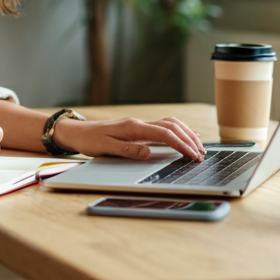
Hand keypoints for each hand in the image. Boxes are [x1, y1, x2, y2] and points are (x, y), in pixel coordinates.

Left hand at [53, 116, 204, 161]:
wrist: (78, 132)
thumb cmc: (90, 141)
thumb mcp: (106, 148)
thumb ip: (127, 150)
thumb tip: (148, 153)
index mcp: (134, 127)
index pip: (165, 133)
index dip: (181, 144)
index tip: (192, 155)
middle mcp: (139, 123)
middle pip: (172, 126)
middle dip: (189, 139)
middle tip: (201, 154)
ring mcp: (139, 124)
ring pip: (170, 123)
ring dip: (186, 133)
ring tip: (198, 146)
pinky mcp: (138, 128)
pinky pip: (163, 125)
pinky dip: (178, 130)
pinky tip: (185, 136)